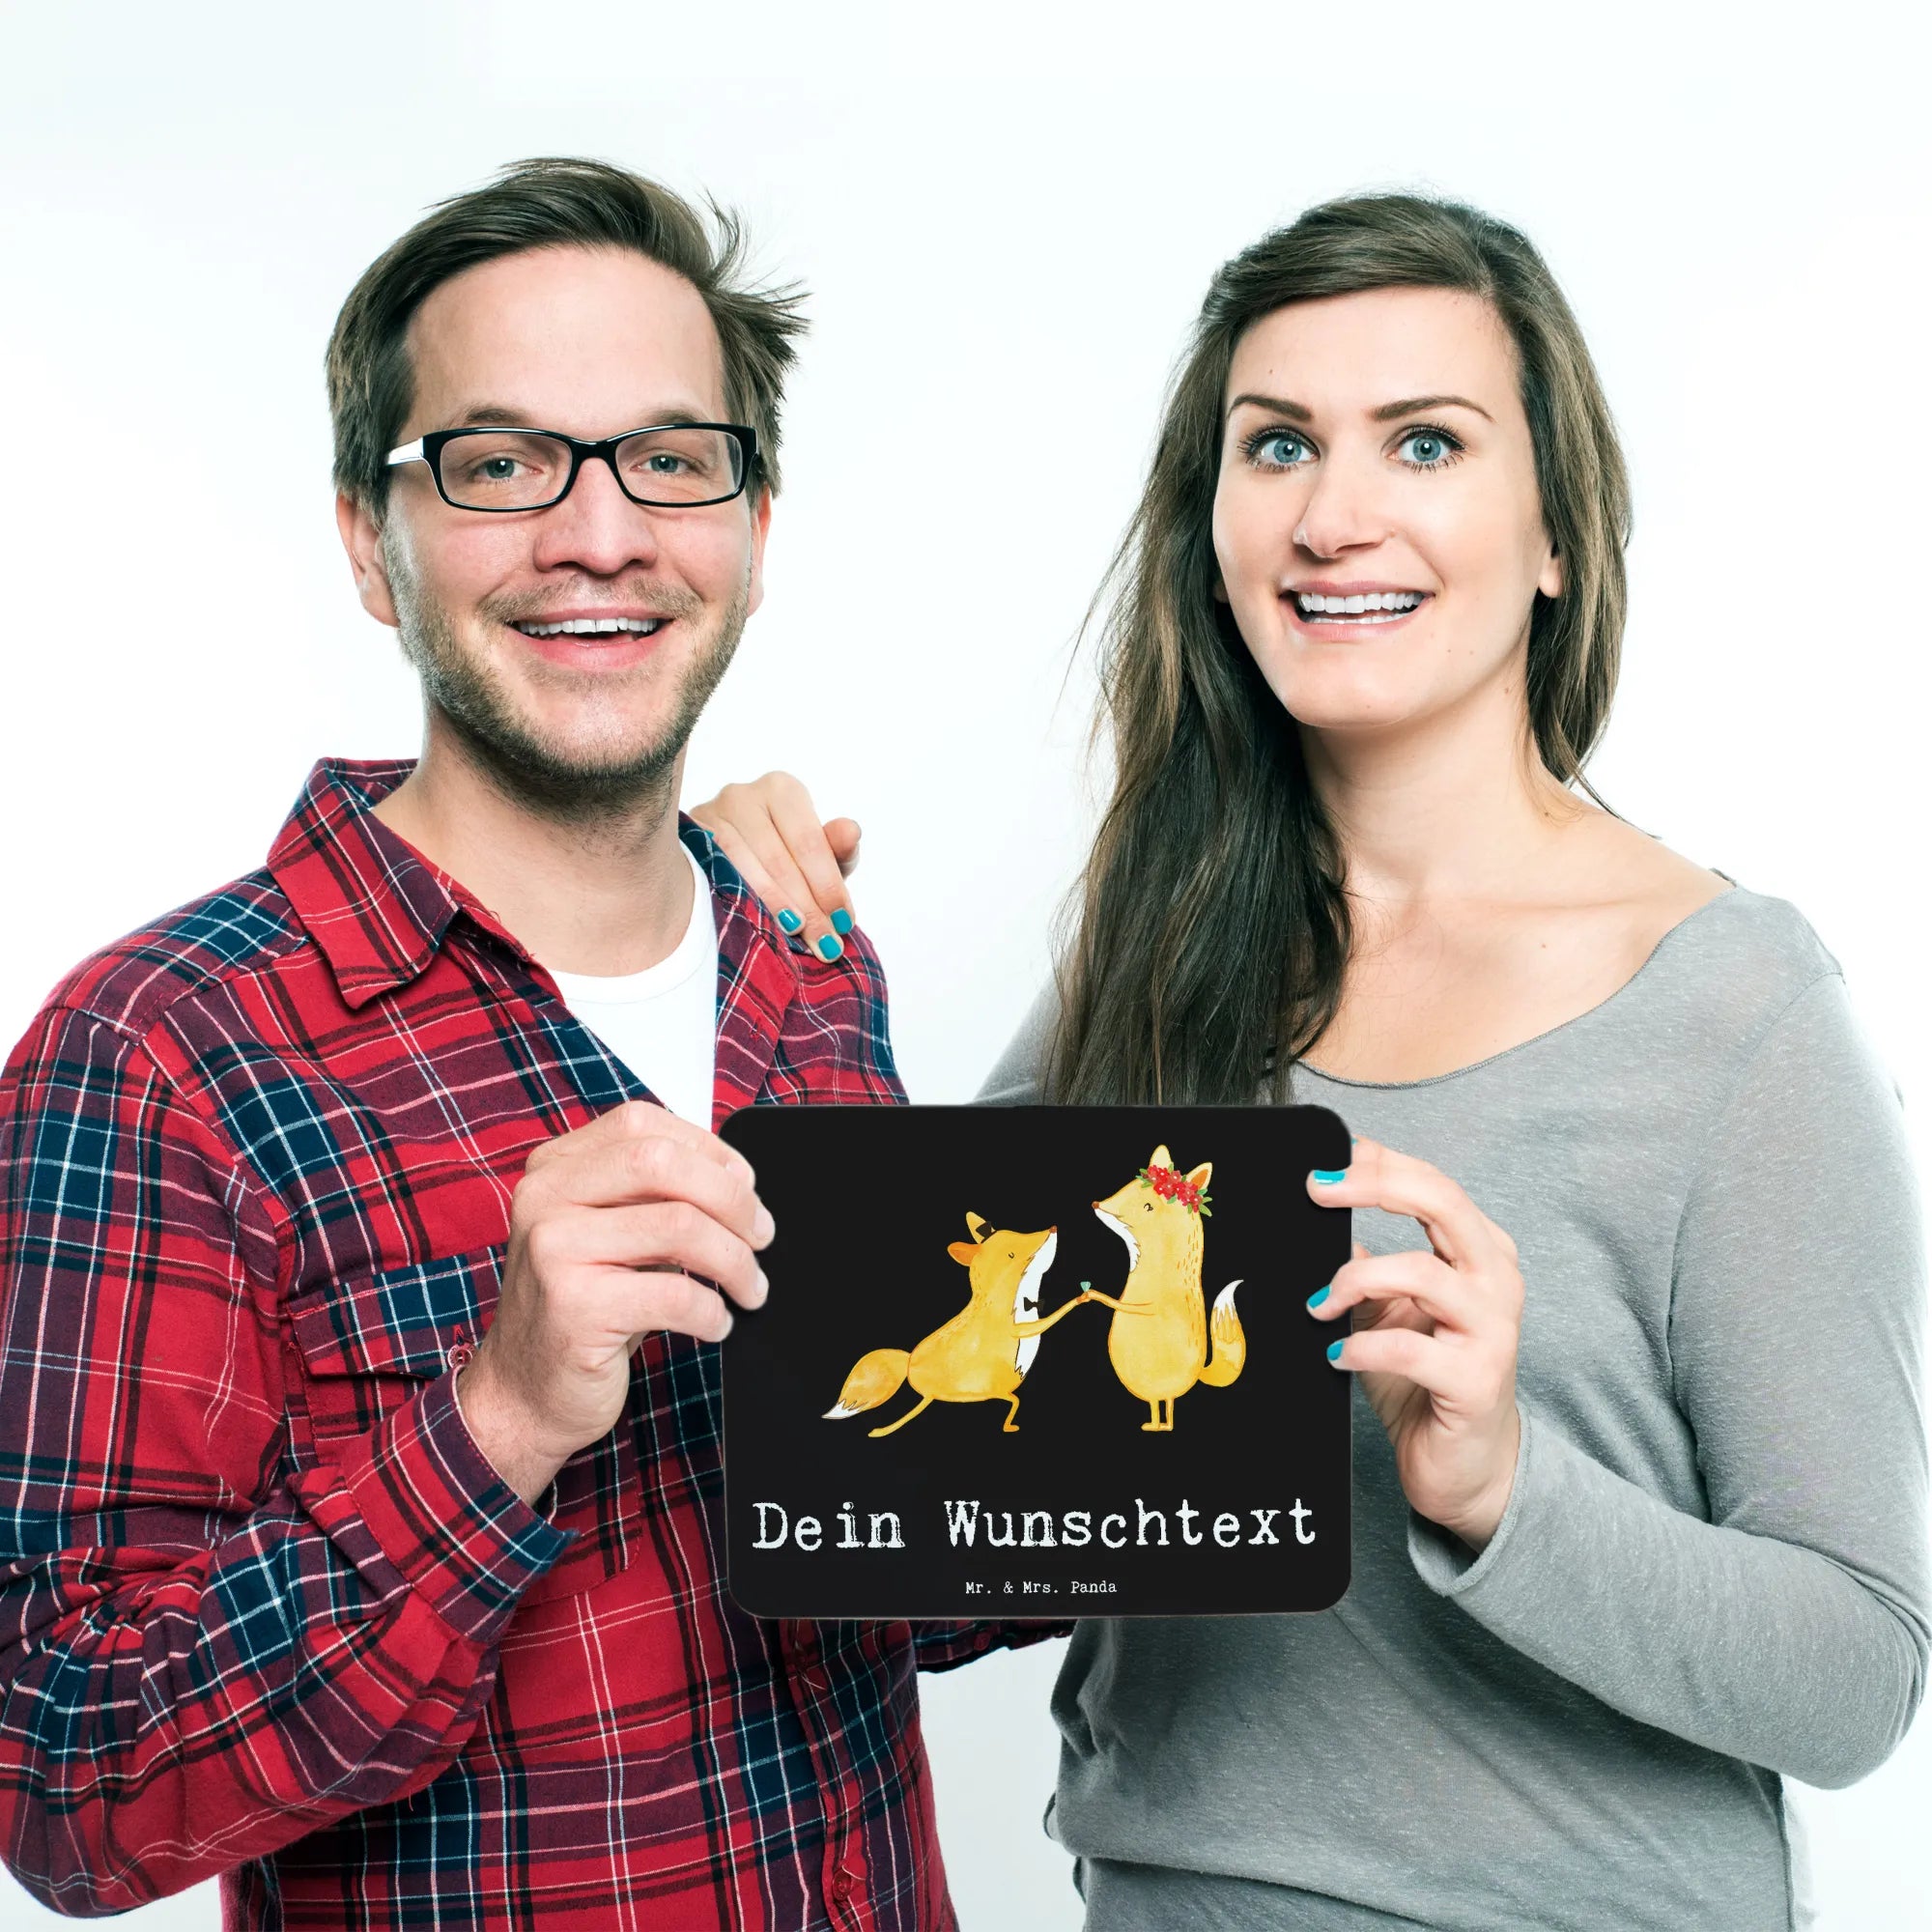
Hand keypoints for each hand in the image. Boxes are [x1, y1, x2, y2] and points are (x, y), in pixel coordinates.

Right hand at [458, 1101, 773, 1504]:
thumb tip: (739, 1182)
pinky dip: (712, 1311)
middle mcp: (544, 1198)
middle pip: (663, 1163)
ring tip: (750, 1288)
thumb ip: (652, 1196)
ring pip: (680, 1227)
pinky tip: (715, 1323)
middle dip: (732, 1198)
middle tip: (762, 1236)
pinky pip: (675, 1294)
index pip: (643, 1125)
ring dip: (735, 1261)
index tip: (745, 1186)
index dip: (709, 1150)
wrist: (522, 1393)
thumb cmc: (581, 1308)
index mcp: (553, 1168)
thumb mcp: (608, 1234)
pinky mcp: (575, 1308)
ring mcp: (553, 1250)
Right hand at [687, 772, 859, 959]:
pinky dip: (739, 901)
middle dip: (806, 907)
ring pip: (744, 870)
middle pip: (778, 859)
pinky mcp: (687, 841)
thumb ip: (837, 847)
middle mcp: (742, 795)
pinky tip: (757, 924)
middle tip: (825, 944)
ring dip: (774, 909)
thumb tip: (851, 831)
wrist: (731, 857)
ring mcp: (709, 816)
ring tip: (797, 938)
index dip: (828, 885)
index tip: (843, 922)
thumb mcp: (817, 854)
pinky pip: (714, 875)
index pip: (809, 842)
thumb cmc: (785, 854)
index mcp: (782, 790)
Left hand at [1304, 1137, 1523, 1549]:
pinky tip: (1336, 1354)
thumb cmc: (1423, 1379)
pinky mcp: (1475, 1381)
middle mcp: (1495, 1280)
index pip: (1433, 1184)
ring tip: (1318, 1305)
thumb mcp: (1386, 1309)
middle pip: (1442, 1203)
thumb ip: (1363, 1264)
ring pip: (1421, 1272)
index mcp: (1479, 1252)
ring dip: (1354, 1279)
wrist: (1465, 1465)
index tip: (1326, 1157)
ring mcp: (1492, 1330)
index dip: (1380, 1162)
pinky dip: (1361, 1345)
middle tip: (1317, 1190)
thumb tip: (1313, 1218)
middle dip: (1374, 1186)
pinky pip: (1409, 1348)